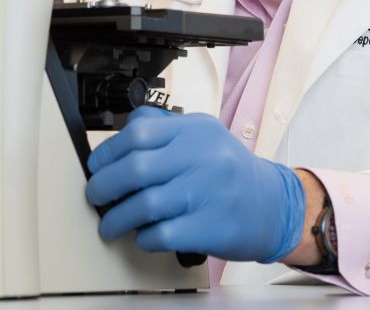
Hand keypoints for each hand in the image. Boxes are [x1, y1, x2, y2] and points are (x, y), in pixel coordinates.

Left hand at [86, 106, 305, 262]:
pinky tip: (142, 236)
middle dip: (104, 186)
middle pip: (135, 168)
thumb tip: (120, 135)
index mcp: (196, 130)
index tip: (96, 166)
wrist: (274, 205)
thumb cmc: (230, 173)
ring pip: (144, 204)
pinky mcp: (210, 227)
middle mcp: (203, 157)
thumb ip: (164, 130)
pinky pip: (162, 234)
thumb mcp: (204, 136)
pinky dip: (143, 238)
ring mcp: (208, 193)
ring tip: (110, 224)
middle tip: (95, 195)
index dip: (107, 152)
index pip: (138, 133)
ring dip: (117, 218)